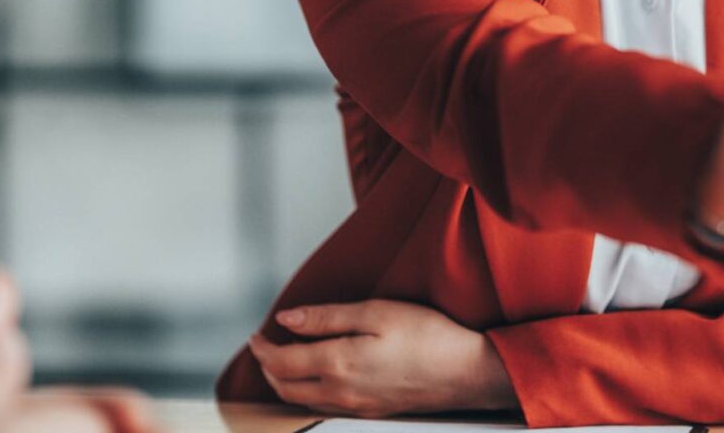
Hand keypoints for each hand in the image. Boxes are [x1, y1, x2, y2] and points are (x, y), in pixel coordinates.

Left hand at [247, 299, 515, 416]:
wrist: (467, 372)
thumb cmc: (427, 335)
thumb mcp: (375, 312)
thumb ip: (326, 317)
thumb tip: (286, 320)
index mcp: (337, 364)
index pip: (282, 362)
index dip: (263, 348)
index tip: (256, 334)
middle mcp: (340, 392)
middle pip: (286, 388)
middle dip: (269, 368)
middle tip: (264, 348)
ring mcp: (355, 407)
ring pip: (303, 401)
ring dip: (286, 382)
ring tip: (284, 361)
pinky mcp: (371, 412)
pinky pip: (325, 406)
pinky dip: (308, 392)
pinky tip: (318, 376)